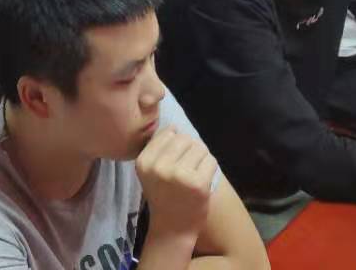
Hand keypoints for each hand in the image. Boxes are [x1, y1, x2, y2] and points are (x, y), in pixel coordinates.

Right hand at [135, 128, 217, 242]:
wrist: (172, 228)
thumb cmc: (163, 195)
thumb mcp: (151, 171)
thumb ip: (159, 148)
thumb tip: (175, 127)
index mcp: (144, 161)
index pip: (168, 133)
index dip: (176, 143)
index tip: (175, 160)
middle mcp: (159, 167)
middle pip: (185, 138)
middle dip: (190, 149)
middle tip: (188, 167)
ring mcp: (179, 175)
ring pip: (200, 147)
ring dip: (201, 158)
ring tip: (195, 173)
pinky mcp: (198, 183)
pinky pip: (211, 160)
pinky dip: (210, 168)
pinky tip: (202, 180)